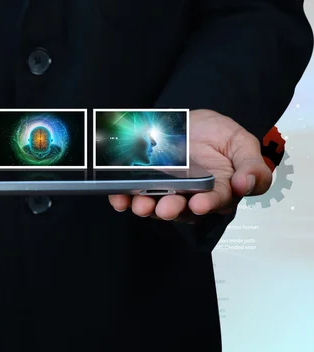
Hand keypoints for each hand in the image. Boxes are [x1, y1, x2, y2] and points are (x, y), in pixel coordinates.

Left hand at [109, 109, 272, 219]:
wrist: (192, 122)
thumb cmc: (219, 137)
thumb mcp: (243, 145)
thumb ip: (252, 167)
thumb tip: (246, 184)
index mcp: (217, 191)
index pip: (214, 202)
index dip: (207, 204)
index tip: (200, 204)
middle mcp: (189, 196)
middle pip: (180, 208)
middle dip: (171, 209)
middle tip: (165, 207)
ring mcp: (164, 190)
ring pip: (153, 204)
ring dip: (145, 206)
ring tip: (140, 204)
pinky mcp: (143, 183)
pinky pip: (130, 194)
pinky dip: (123, 197)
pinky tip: (119, 197)